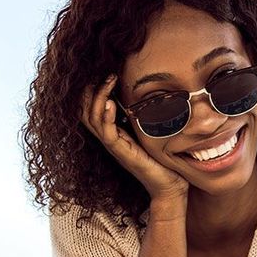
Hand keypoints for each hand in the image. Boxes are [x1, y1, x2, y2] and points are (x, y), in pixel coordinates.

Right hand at [80, 74, 188, 200]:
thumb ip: (146, 115)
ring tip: (108, 80)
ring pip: (93, 119)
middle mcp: (110, 138)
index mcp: (114, 132)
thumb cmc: (163, 159)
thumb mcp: (152, 131)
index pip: (92, 108)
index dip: (92, 90)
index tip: (104, 71)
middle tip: (105, 71)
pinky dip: (106, 116)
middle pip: (86, 111)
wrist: (170, 186)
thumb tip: (153, 92)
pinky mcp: (122, 153)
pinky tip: (111, 103)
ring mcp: (114, 146)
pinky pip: (107, 134)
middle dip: (91, 89)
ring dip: (99, 97)